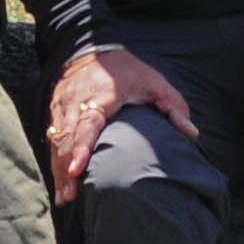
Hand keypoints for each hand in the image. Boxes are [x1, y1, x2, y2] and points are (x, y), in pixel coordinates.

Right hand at [44, 46, 191, 204]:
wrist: (94, 47)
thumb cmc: (128, 70)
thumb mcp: (155, 83)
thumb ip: (173, 106)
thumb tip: (192, 133)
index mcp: (101, 95)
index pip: (87, 123)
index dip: (80, 148)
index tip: (76, 170)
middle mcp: (77, 100)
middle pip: (66, 138)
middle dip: (65, 168)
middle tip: (70, 196)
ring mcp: (62, 104)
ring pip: (56, 140)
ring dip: (58, 168)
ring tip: (65, 197)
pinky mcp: (56, 108)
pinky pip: (52, 136)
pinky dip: (55, 159)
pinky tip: (60, 180)